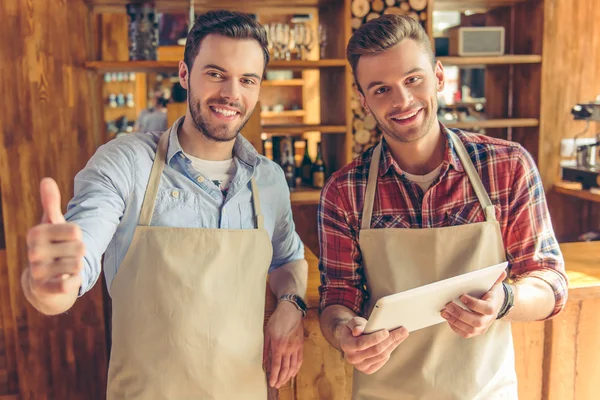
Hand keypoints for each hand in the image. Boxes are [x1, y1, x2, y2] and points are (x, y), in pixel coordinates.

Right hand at [24, 178, 84, 297]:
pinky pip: (70, 283)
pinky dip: (75, 281)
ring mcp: (37, 271)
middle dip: (79, 252)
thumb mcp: (52, 224)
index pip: (75, 230)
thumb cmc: (51, 247)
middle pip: (80, 247)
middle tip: (66, 256)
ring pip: (78, 265)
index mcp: (36, 233)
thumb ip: (51, 203)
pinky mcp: (44, 289)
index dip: (77, 236)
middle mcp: (33, 252)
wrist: (42, 282)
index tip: (66, 241)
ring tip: (65, 267)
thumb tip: (46, 179)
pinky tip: (66, 279)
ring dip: (77, 267)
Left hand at [263, 300, 303, 388]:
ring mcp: (296, 347)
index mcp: (278, 345)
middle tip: (277, 385)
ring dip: (288, 376)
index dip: (274, 376)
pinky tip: (293, 373)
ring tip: (284, 381)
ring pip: (293, 366)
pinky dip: (296, 368)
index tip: (272, 383)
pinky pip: (299, 360)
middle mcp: (288, 348)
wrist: (290, 310)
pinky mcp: (300, 345)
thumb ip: (266, 349)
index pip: (276, 366)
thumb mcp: (267, 333)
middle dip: (281, 379)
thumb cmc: (277, 320)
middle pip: (285, 368)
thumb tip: (264, 361)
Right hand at [340, 317, 408, 374]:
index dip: (375, 338)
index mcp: (346, 345)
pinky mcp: (368, 370)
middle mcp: (352, 358)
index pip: (362, 343)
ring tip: (402, 334)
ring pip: (382, 355)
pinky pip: (383, 360)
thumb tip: (357, 331)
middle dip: (390, 339)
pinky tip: (394, 342)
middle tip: (403, 330)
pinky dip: (390, 350)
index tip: (386, 331)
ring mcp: (360, 366)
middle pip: (376, 350)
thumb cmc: (355, 328)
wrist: (352, 340)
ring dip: (393, 344)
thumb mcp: (353, 322)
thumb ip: (356, 324)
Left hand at [441, 270, 507, 337]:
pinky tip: (448, 319)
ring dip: (455, 321)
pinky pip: (466, 333)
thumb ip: (497, 277)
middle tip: (448, 305)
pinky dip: (455, 327)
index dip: (474, 304)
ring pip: (470, 329)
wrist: (496, 304)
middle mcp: (489, 319)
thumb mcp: (495, 284)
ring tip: (444, 312)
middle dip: (460, 313)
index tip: (461, 296)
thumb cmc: (491, 292)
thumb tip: (502, 272)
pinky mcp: (476, 330)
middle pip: (476, 321)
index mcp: (494, 306)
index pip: (486, 308)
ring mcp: (483, 327)